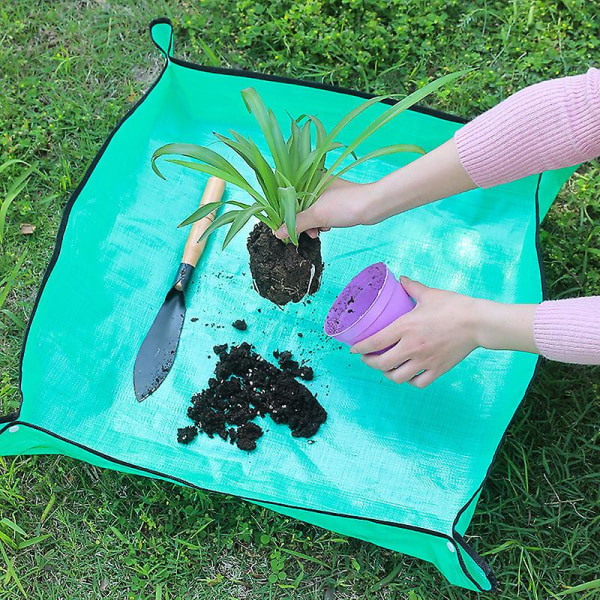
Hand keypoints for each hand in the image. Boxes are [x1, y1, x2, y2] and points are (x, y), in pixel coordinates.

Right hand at [274, 178, 380, 239]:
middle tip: (304, 233)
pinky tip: (326, 228)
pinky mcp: (334, 202)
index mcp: (308, 179)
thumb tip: (278, 232)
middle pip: (297, 205)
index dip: (284, 213)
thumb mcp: (317, 215)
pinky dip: (321, 222)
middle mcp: (315, 183)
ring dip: (311, 224)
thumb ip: (296, 224)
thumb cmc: (346, 204)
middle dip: (300, 222)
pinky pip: (320, 214)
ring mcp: (325, 193)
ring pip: (309, 211)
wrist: (374, 206)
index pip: (287, 196)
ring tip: (318, 231)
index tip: (283, 227)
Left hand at [351, 277, 538, 387]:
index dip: (360, 348)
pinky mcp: (438, 369)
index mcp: (405, 327)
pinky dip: (410, 381)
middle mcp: (412, 347)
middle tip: (366, 358)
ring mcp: (425, 361)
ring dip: (387, 374)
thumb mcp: (429, 294)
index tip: (353, 349)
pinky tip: (407, 375)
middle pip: (382, 364)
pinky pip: (418, 383)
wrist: (478, 322)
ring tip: (385, 368)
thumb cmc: (454, 306)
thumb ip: (411, 287)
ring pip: (397, 377)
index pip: (374, 342)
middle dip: (370, 363)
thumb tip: (401, 278)